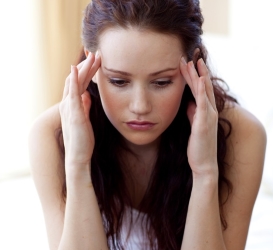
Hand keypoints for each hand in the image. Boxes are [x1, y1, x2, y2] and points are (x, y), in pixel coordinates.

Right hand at [59, 53, 100, 169]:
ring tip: (91, 56)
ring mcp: (70, 108)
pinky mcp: (73, 114)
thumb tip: (87, 96)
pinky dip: (73, 81)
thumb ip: (85, 106)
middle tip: (96, 53)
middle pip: (77, 80)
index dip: (87, 72)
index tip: (96, 62)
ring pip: (74, 83)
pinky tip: (75, 69)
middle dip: (86, 66)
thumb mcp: (85, 119)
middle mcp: (69, 104)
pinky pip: (72, 94)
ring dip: (82, 69)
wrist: (78, 156)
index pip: (80, 84)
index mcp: (74, 106)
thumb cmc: (82, 139)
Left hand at [180, 58, 217, 177]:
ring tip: (193, 62)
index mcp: (205, 111)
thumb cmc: (198, 146)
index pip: (199, 89)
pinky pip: (203, 104)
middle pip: (202, 86)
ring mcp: (208, 116)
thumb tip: (189, 103)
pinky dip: (201, 91)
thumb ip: (192, 113)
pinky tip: (199, 80)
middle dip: (195, 71)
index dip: (193, 76)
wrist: (203, 164)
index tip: (185, 64)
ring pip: (203, 91)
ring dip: (198, 76)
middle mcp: (209, 111)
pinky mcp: (204, 123)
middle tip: (188, 56)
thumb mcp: (193, 125)